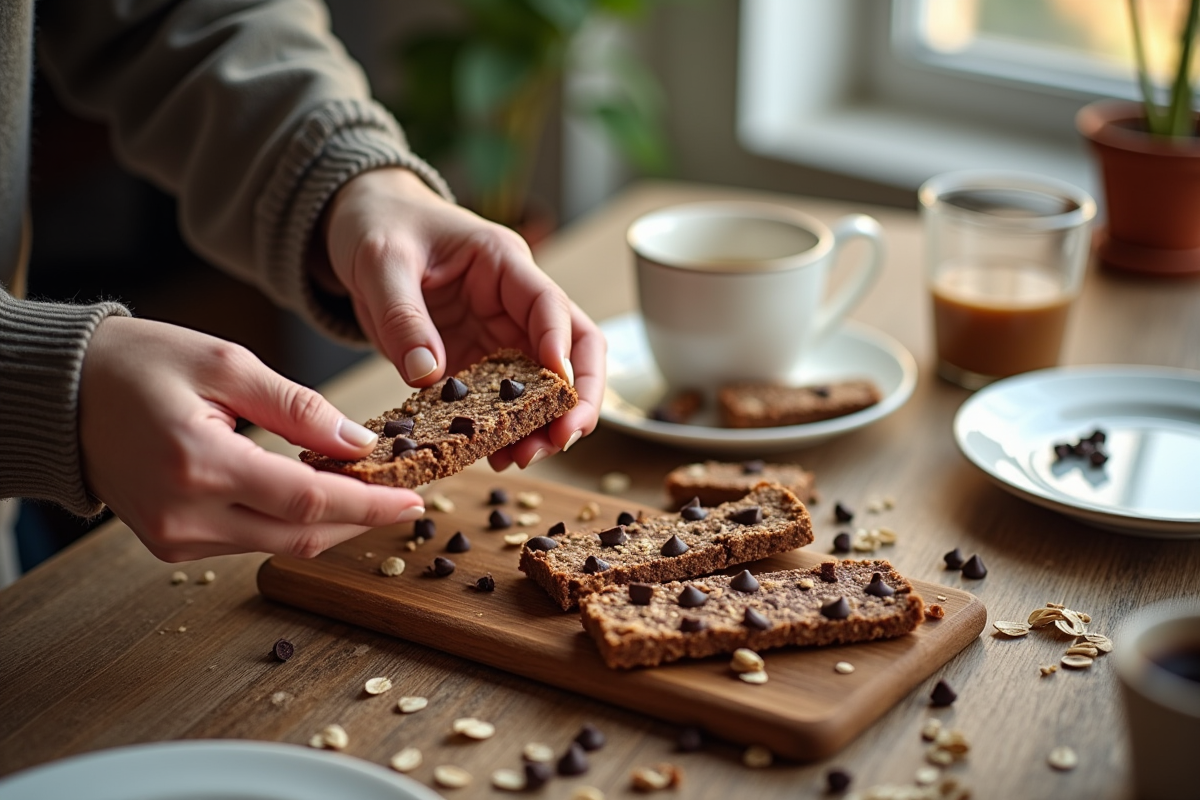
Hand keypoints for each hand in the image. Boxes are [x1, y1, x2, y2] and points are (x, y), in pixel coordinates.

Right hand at [79, 316, 424, 561]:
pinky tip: (314, 494)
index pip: (307, 501)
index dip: (369, 504)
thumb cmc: (139, 365)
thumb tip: (360, 444)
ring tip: (366, 487)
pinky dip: (289, 521)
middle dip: (360, 519)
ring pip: (277, 544)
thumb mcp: (228, 364)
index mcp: (198, 464)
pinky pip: (249, 541)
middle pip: (300, 535)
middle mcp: (184, 516)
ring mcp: (174, 539)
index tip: (414, 496)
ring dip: (329, 521)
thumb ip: (299, 407)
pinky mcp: (171, 545)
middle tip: (403, 493)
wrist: (62, 394)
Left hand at [320, 168, 604, 469]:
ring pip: (545, 384)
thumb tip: (427, 373)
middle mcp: (513, 301)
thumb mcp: (381, 262)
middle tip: (561, 438)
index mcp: (503, 263)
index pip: (550, 306)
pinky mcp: (477, 361)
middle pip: (573, 349)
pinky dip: (507, 429)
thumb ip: (403, 316)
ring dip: (545, 422)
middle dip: (576, 397)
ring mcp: (498, 334)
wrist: (360, 226)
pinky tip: (496, 454)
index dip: (561, 347)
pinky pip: (504, 400)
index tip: (558, 388)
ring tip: (523, 458)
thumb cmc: (378, 226)